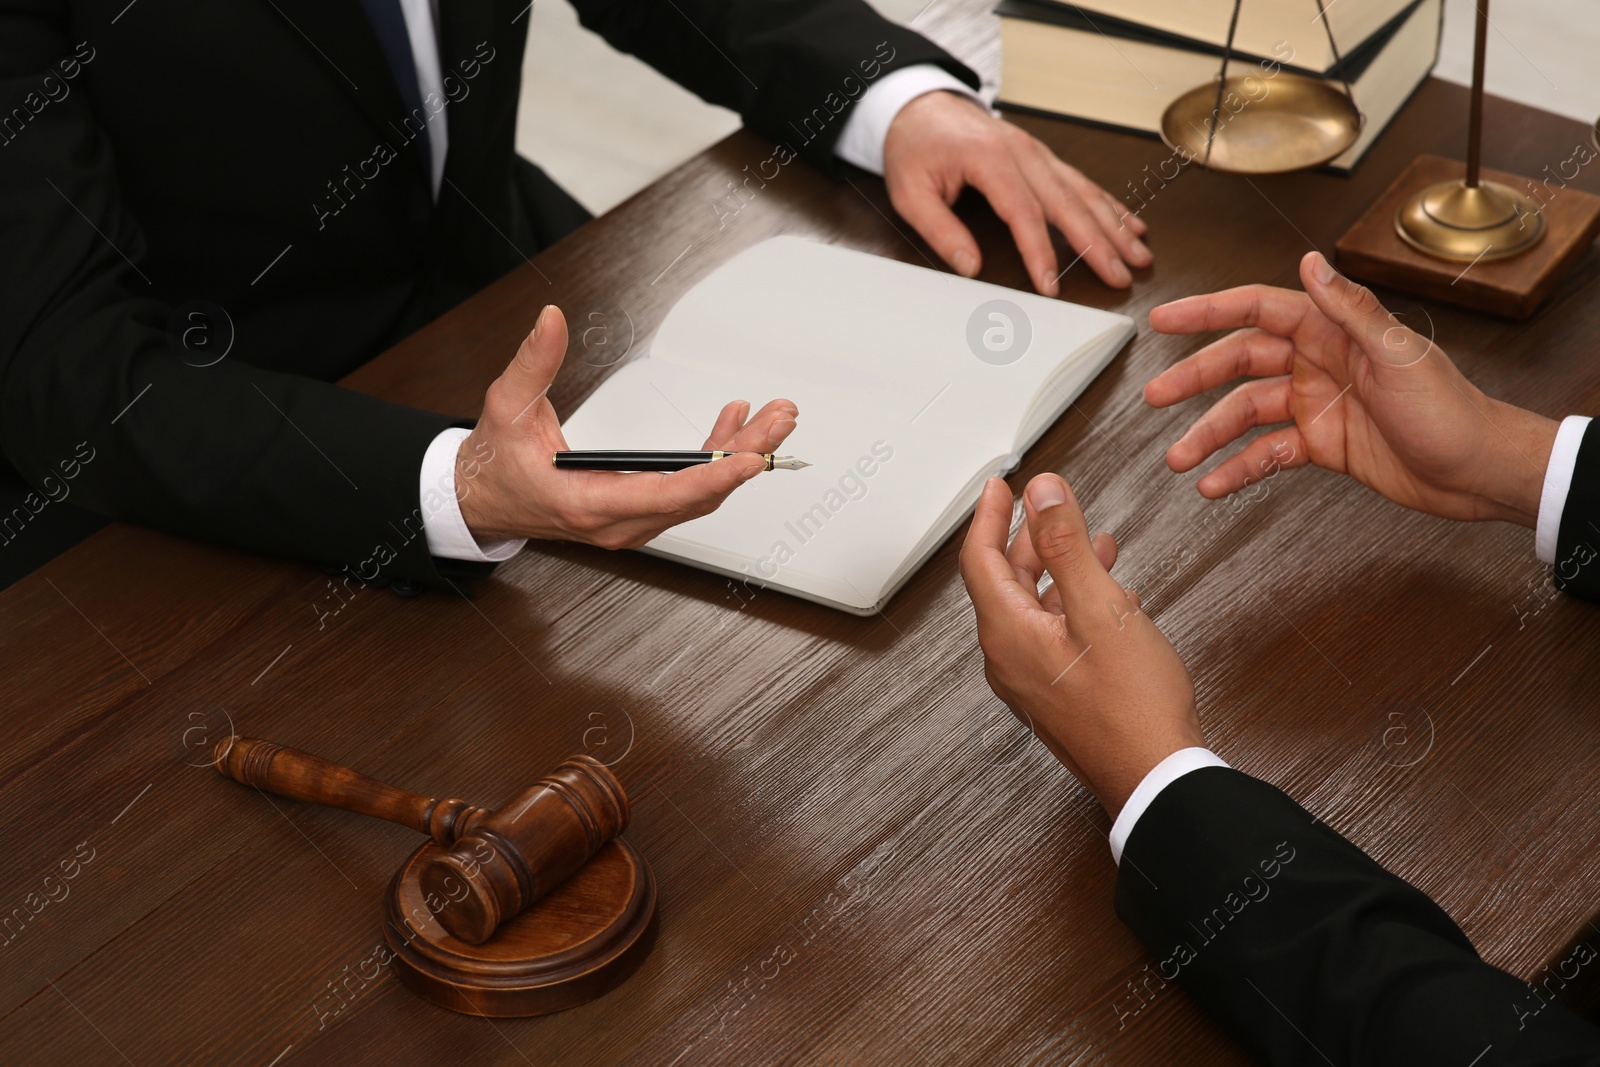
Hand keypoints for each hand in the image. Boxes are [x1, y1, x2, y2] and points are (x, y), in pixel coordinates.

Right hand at [456, 305, 798, 545]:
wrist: (484, 500)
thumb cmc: (497, 464)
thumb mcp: (507, 406)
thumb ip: (534, 362)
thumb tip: (551, 320)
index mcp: (590, 502)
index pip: (667, 495)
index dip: (715, 477)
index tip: (752, 457)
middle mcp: (620, 521)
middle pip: (700, 494)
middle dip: (747, 456)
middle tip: (780, 421)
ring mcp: (633, 521)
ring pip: (702, 495)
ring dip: (740, 456)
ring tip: (772, 419)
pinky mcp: (640, 512)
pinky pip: (690, 491)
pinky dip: (717, 460)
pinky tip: (732, 424)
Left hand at [882, 91, 1151, 293]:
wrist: (919, 104)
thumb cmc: (914, 147)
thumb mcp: (910, 192)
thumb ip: (940, 230)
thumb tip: (970, 267)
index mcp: (990, 158)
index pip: (1023, 213)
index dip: (1040, 252)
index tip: (1052, 286)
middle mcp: (1022, 152)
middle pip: (1067, 203)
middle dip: (1098, 244)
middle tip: (1120, 276)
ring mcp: (1036, 152)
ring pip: (1083, 191)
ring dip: (1115, 226)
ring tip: (1139, 256)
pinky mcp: (1041, 156)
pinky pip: (1081, 181)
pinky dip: (1109, 204)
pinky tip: (1131, 223)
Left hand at [959, 474, 1201, 817]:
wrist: (1156, 779)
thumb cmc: (1131, 707)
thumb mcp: (1100, 607)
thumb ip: (1065, 544)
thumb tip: (1041, 494)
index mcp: (1007, 633)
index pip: (979, 559)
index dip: (990, 516)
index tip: (999, 488)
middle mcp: (1009, 659)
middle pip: (1006, 582)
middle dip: (1030, 539)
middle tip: (1047, 509)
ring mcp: (1031, 681)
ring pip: (1035, 608)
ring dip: (1060, 570)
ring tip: (1092, 544)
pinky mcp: (1056, 695)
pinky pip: (1053, 635)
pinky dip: (1075, 605)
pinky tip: (1112, 599)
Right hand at [1146, 252, 1558, 526]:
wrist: (1478, 471)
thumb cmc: (1451, 410)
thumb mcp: (1399, 354)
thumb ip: (1351, 308)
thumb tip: (1311, 263)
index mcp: (1333, 333)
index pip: (1257, 311)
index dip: (1208, 312)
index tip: (1166, 317)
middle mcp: (1318, 364)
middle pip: (1239, 364)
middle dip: (1194, 379)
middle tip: (1156, 395)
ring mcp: (1316, 405)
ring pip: (1245, 414)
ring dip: (1209, 435)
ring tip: (1179, 457)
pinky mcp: (1321, 445)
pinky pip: (1266, 454)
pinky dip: (1239, 469)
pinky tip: (1215, 484)